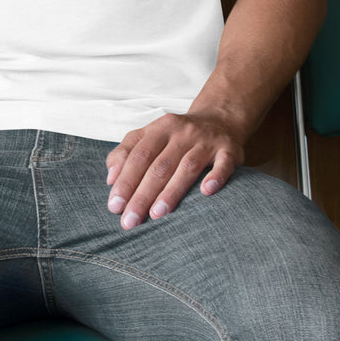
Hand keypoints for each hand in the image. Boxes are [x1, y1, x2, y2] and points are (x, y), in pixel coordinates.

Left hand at [105, 113, 243, 228]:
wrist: (219, 120)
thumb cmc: (176, 136)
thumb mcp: (149, 136)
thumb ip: (126, 152)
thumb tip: (110, 179)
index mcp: (159, 128)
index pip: (138, 155)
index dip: (125, 180)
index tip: (114, 206)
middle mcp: (182, 132)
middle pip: (159, 165)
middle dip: (142, 194)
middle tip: (130, 220)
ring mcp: (206, 141)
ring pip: (187, 167)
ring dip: (171, 191)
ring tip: (156, 214)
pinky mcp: (229, 150)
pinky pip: (223, 164)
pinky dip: (215, 177)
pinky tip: (206, 192)